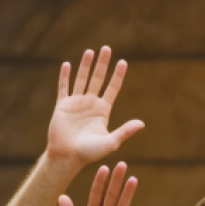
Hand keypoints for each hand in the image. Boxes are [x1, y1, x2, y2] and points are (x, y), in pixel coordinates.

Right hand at [46, 47, 142, 168]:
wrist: (67, 157)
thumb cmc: (89, 153)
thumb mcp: (110, 142)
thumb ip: (125, 131)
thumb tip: (142, 124)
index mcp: (103, 110)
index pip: (112, 88)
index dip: (118, 75)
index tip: (123, 62)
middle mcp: (90, 104)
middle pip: (98, 79)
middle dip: (102, 64)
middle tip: (106, 48)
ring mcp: (76, 103)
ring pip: (82, 79)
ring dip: (85, 65)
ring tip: (90, 51)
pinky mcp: (62, 106)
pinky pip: (64, 88)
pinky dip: (65, 76)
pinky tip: (67, 64)